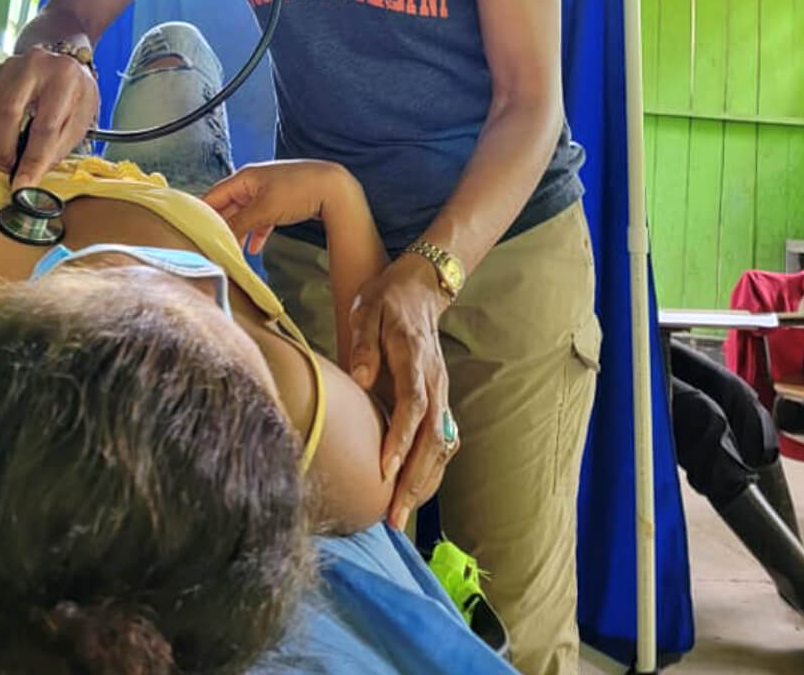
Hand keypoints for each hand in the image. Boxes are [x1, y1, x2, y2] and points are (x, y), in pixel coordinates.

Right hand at [0, 48, 99, 186]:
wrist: (64, 58)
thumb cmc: (75, 92)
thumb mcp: (80, 119)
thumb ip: (57, 147)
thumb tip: (31, 176)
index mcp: (65, 78)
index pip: (45, 126)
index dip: (32, 160)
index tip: (23, 184)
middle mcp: (35, 65)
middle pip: (8, 113)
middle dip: (5, 150)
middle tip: (9, 169)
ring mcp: (11, 66)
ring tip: (12, 150)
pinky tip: (7, 131)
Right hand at [204, 160, 355, 252]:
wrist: (335, 188)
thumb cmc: (299, 190)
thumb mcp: (264, 209)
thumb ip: (239, 224)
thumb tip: (219, 238)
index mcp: (244, 178)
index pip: (213, 196)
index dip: (200, 213)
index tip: (189, 231)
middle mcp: (253, 183)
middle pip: (227, 206)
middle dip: (219, 226)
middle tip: (206, 245)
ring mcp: (267, 193)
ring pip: (244, 215)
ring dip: (237, 232)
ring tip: (228, 250)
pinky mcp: (280, 203)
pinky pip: (261, 219)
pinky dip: (256, 233)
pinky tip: (254, 248)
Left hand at [348, 254, 457, 531]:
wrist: (420, 288)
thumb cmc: (387, 300)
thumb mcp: (367, 308)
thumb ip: (363, 342)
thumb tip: (360, 379)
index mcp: (415, 357)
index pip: (413, 405)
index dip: (400, 440)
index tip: (384, 471)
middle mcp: (436, 380)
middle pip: (433, 437)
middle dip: (414, 479)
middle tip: (394, 516)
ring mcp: (442, 391)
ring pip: (442, 445)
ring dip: (425, 482)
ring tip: (401, 515)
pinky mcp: (441, 400)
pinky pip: (443, 442)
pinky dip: (432, 470)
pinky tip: (415, 492)